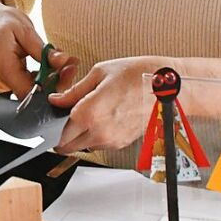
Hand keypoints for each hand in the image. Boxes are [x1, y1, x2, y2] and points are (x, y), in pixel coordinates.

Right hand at [0, 2, 77, 99]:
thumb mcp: (25, 30)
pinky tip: (50, 63)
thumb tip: (64, 62)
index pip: (30, 92)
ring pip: (32, 90)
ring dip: (51, 78)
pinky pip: (27, 85)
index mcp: (3, 66)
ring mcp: (1, 83)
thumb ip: (43, 50)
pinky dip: (41, 76)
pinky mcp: (6, 82)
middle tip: (72, 63)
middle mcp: (0, 80)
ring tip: (63, 60)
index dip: (52, 86)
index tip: (68, 70)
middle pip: (33, 93)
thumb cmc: (2, 21)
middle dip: (56, 80)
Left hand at [50, 57, 167, 152]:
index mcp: (90, 113)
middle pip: (67, 146)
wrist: (169, 86)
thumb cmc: (139, 74)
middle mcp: (100, 132)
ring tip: (90, 111)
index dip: (52, 126)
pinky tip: (105, 115)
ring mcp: (112, 141)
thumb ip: (74, 91)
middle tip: (66, 116)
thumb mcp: (99, 73)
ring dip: (80, 134)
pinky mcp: (122, 143)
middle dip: (62, 134)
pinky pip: (100, 143)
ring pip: (84, 145)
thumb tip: (56, 99)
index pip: (59, 134)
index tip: (53, 116)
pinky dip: (96, 134)